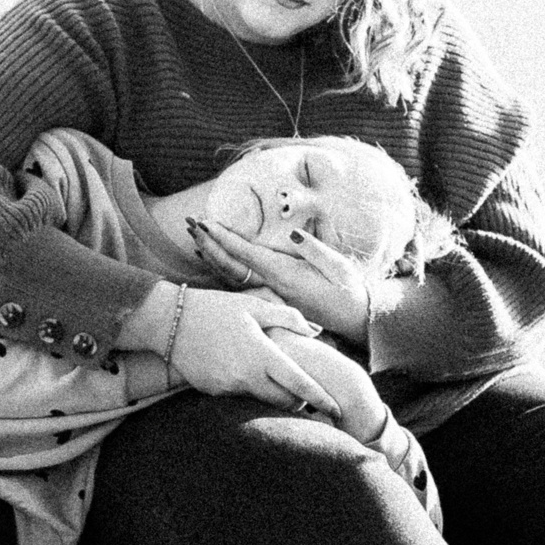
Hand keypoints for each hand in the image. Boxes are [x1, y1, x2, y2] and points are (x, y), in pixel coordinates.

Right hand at [164, 286, 342, 417]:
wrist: (168, 321)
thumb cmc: (215, 307)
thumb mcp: (253, 304)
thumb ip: (288, 317)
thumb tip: (315, 330)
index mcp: (262, 354)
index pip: (300, 384)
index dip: (322, 398)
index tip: (338, 409)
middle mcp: (246, 376)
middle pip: (284, 402)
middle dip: (299, 402)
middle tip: (308, 396)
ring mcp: (229, 387)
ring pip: (262, 400)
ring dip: (274, 394)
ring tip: (278, 382)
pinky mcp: (213, 391)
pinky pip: (240, 394)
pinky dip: (249, 387)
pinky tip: (244, 371)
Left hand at [187, 218, 371, 339]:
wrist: (354, 321)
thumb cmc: (348, 290)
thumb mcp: (338, 266)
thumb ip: (315, 250)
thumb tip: (293, 234)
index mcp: (285, 275)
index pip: (247, 254)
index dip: (224, 239)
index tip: (206, 223)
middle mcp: (272, 288)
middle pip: (231, 266)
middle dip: (209, 245)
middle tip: (190, 225)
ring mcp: (270, 296)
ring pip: (232, 278)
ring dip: (212, 258)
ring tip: (196, 239)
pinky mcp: (271, 301)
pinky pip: (240, 285)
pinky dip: (223, 271)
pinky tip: (214, 261)